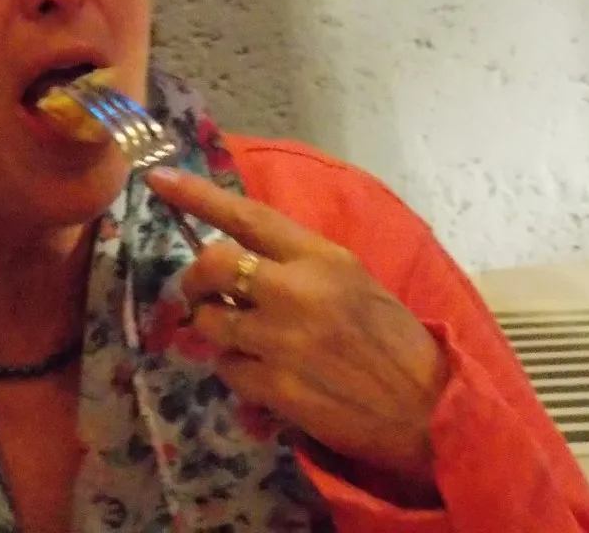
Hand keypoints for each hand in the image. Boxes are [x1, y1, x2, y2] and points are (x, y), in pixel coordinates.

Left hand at [146, 168, 448, 500]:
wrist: (429, 410)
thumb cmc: (392, 340)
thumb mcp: (353, 280)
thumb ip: (297, 264)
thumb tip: (238, 254)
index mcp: (321, 257)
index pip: (246, 217)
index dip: (197, 196)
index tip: (158, 179)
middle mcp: (297, 291)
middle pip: (212, 265)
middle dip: (196, 279)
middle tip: (204, 294)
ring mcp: (282, 341)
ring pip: (208, 321)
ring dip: (214, 329)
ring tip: (244, 339)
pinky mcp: (276, 387)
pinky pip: (225, 367)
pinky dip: (234, 370)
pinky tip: (262, 374)